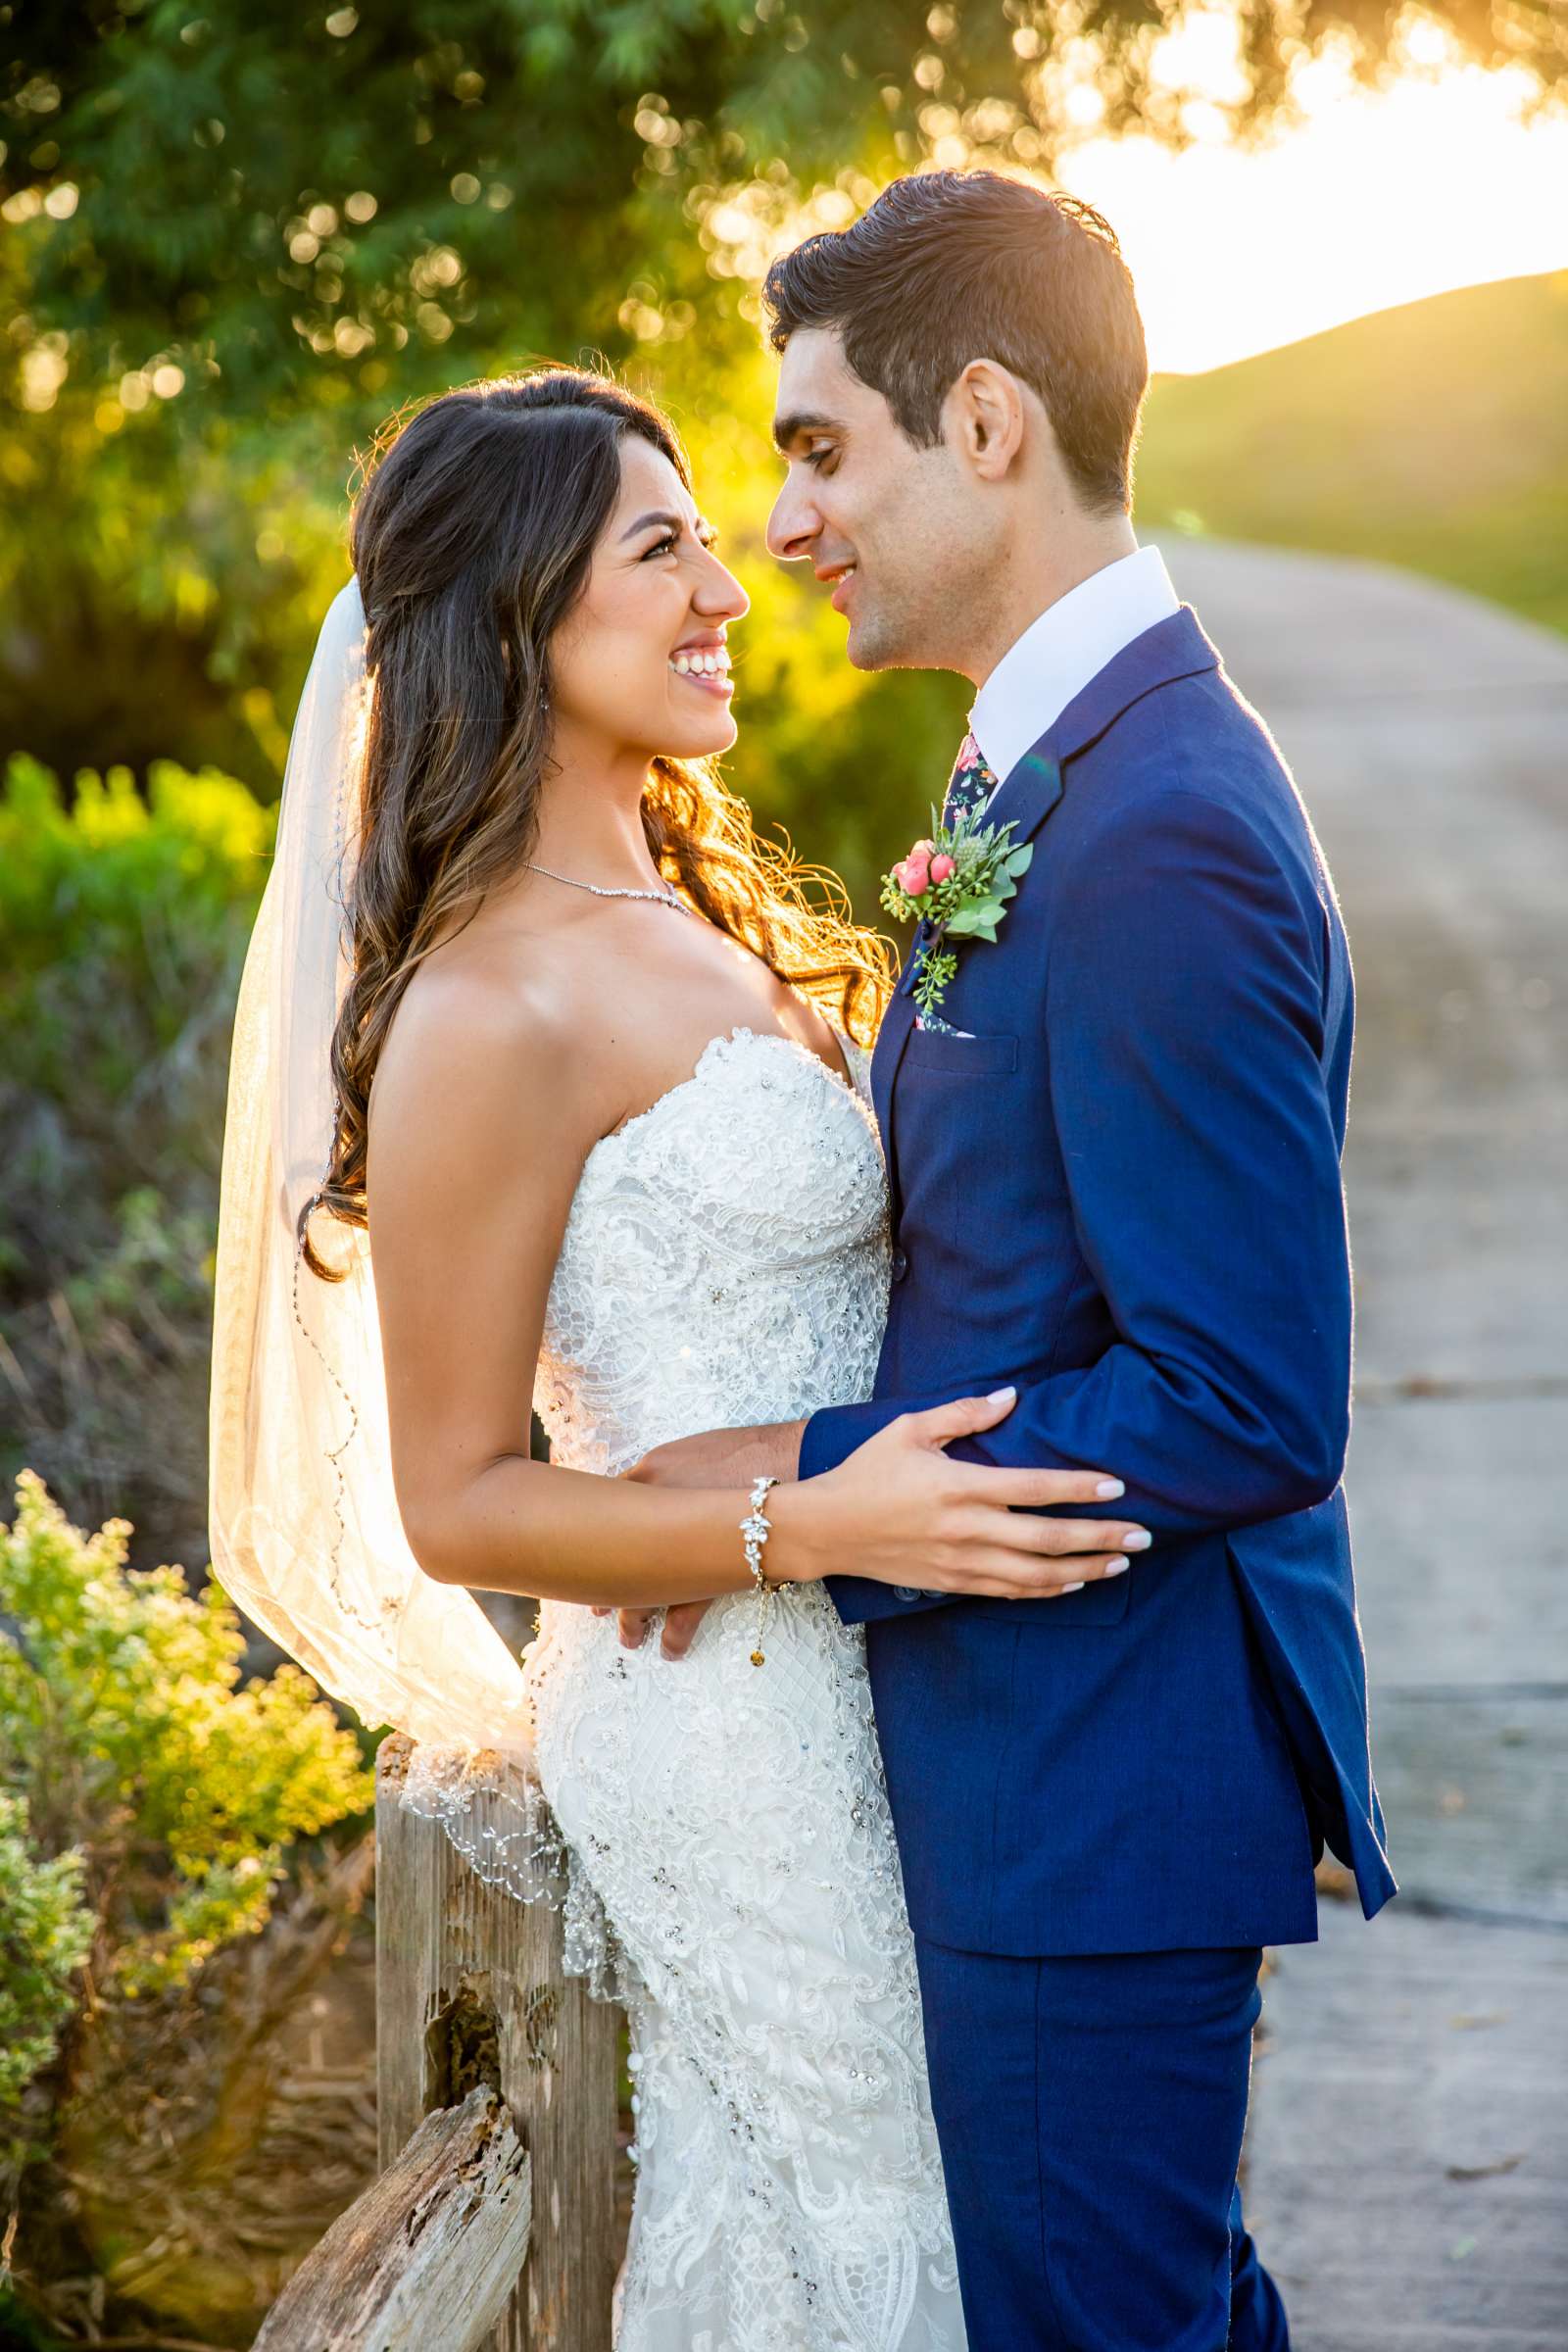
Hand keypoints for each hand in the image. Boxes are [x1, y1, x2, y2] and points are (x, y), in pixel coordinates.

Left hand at [596, 1421, 807, 1657]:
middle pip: (614, 1556)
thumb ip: (663, 1474)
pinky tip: (671, 1650)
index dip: (595, 1538)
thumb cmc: (749, 1451)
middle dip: (604, 1585)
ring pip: (642, 1591)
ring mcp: (684, 1544)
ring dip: (631, 1618)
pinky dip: (676, 1634)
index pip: (606, 1511)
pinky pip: (686, 1612)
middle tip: (596, 1609)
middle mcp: (657, 1509)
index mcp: (650, 1474)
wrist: (798, 1462)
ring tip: (629, 1638)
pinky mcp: (713, 1570)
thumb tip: (646, 1494)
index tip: (588, 1555)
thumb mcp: (693, 1448)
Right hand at [768, 1388, 1148, 1598]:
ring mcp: (961, 1562)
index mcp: (959, 1486)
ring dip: (1084, 1569)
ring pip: (1036, 1574)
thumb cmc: (867, 1471)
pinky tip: (1075, 1583)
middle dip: (1101, 1537)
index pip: (1034, 1488)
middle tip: (1144, 1535)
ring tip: (1122, 1562)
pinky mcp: (952, 1583)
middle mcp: (966, 1529)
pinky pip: (1010, 1592)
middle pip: (1048, 1539)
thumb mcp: (909, 1429)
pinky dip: (1047, 1590)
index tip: (1118, 1486)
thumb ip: (963, 1414)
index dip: (1079, 1488)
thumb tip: (1011, 1396)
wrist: (826, 1528)